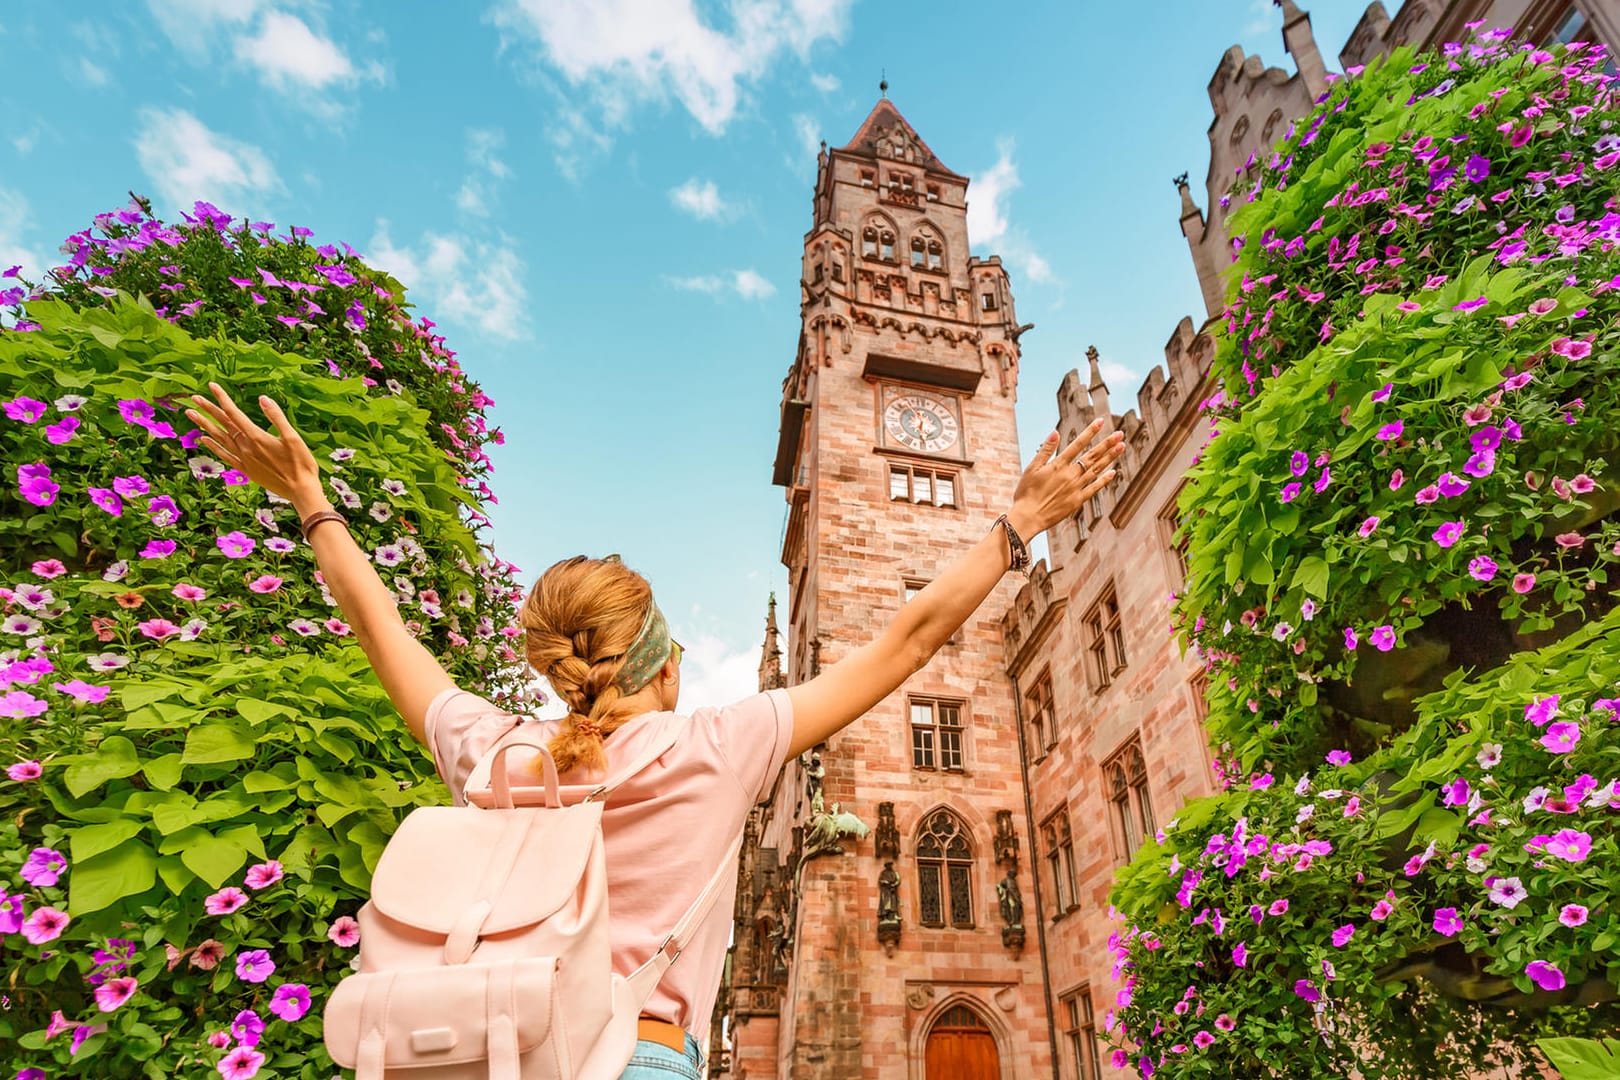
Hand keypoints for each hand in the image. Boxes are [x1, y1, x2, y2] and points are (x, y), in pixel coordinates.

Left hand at [185, 384, 324, 509]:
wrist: (301, 491)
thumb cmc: (301, 464)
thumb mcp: (294, 437)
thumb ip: (277, 417)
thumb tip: (262, 398)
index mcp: (257, 438)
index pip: (235, 413)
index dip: (222, 398)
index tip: (212, 385)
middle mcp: (247, 448)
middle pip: (224, 424)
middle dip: (209, 409)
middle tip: (195, 397)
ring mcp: (244, 460)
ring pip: (220, 438)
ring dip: (205, 425)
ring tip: (191, 414)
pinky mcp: (246, 470)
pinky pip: (225, 455)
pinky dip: (213, 446)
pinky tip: (204, 439)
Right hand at [1008, 419, 1124, 536]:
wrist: (1028, 517)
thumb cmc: (1026, 492)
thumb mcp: (1032, 468)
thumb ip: (1045, 450)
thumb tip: (1055, 432)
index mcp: (1058, 465)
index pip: (1077, 444)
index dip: (1090, 432)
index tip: (1100, 421)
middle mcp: (1070, 474)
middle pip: (1092, 456)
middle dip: (1107, 443)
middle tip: (1120, 434)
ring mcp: (1076, 488)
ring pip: (1096, 469)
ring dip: (1110, 458)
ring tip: (1121, 447)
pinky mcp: (1077, 500)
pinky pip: (1094, 488)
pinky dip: (1104, 480)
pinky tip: (1113, 472)